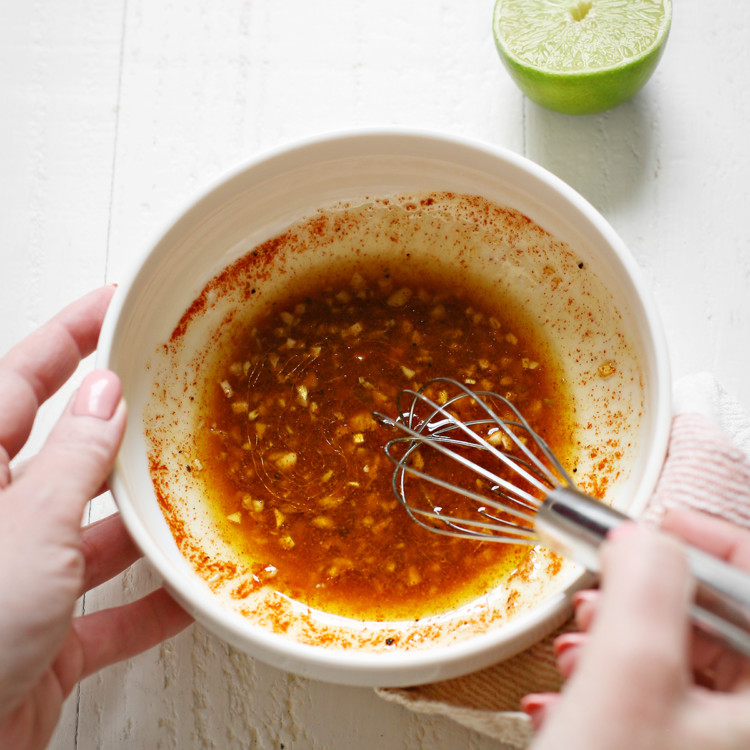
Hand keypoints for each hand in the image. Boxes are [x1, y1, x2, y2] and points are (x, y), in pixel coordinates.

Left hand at [0, 286, 191, 749]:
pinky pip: (110, 610)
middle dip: (121, 429)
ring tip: (195, 497)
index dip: (69, 335)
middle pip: (69, 454)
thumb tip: (104, 398)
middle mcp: (0, 520)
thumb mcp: (27, 532)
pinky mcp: (47, 635)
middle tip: (169, 394)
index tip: (112, 304)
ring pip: (98, 533)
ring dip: (147, 525)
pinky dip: (151, 605)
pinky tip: (188, 596)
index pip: (21, 380)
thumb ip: (73, 463)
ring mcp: (24, 578)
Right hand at [522, 508, 749, 749]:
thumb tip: (641, 536)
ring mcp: (717, 746)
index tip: (657, 526)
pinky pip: (652, 704)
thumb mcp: (631, 678)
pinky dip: (606, 688)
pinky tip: (567, 702)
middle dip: (643, 599)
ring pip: (676, 662)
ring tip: (575, 652)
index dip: (707, 540)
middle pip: (714, 621)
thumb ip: (643, 588)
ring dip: (614, 643)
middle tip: (602, 592)